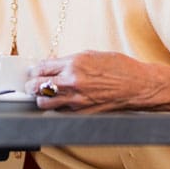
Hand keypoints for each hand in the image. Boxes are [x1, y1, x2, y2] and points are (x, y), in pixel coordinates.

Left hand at [25, 50, 169, 113]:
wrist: (139, 86)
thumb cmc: (120, 68)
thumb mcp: (92, 55)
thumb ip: (71, 61)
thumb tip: (54, 64)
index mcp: (74, 63)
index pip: (42, 67)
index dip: (33, 70)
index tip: (31, 71)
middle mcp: (72, 81)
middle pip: (37, 85)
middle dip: (31, 85)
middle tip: (31, 85)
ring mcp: (77, 99)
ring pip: (44, 102)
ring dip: (40, 99)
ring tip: (42, 96)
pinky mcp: (83, 113)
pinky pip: (60, 112)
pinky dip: (56, 108)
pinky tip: (59, 104)